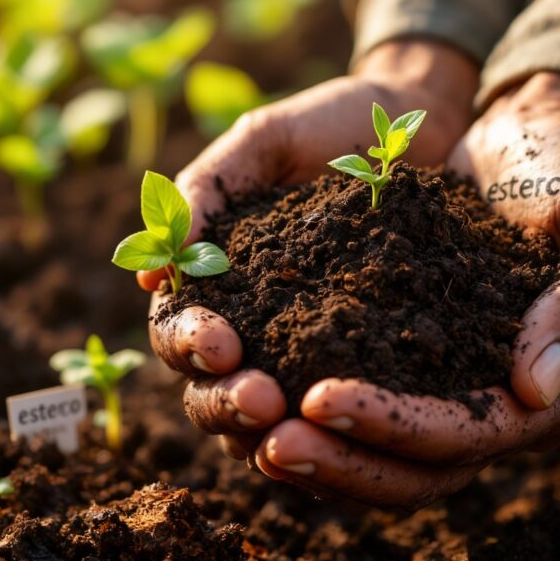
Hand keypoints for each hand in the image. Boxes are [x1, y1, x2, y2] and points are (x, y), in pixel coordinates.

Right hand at [146, 40, 478, 458]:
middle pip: (209, 383)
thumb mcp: (263, 141)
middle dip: (223, 398)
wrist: (411, 125)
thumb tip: (148, 275)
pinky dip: (326, 426)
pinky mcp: (357, 350)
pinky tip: (340, 435)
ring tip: (290, 421)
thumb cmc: (330, 125)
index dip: (188, 343)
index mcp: (216, 272)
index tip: (221, 344)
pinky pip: (332, 398)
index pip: (176, 326)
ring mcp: (303, 338)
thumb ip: (205, 190)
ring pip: (260, 408)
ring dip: (264, 426)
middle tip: (260, 400)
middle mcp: (251, 315)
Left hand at [247, 73, 559, 508]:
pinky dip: (302, 406)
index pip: (466, 436)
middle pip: (411, 469)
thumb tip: (537, 389)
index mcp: (543, 390)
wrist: (526, 146)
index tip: (321, 400)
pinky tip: (251, 386)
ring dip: (311, 448)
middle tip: (268, 441)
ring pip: (373, 452)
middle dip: (339, 460)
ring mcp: (441, 386)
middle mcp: (489, 405)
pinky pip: (351, 402)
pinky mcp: (401, 355)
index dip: (396, 427)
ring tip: (245, 426)